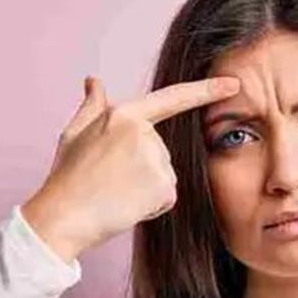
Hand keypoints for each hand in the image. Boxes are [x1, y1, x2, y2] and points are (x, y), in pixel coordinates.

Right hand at [20, 75, 240, 262]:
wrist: (63, 216)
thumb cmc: (67, 177)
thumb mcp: (74, 134)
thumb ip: (92, 106)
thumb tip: (94, 81)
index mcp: (124, 115)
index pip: (173, 99)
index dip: (206, 90)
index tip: (234, 83)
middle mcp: (144, 133)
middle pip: (161, 151)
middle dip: (142, 167)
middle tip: (111, 180)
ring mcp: (155, 159)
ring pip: (165, 175)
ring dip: (146, 188)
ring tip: (116, 193)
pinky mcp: (163, 186)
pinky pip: (167, 196)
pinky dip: (152, 206)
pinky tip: (127, 206)